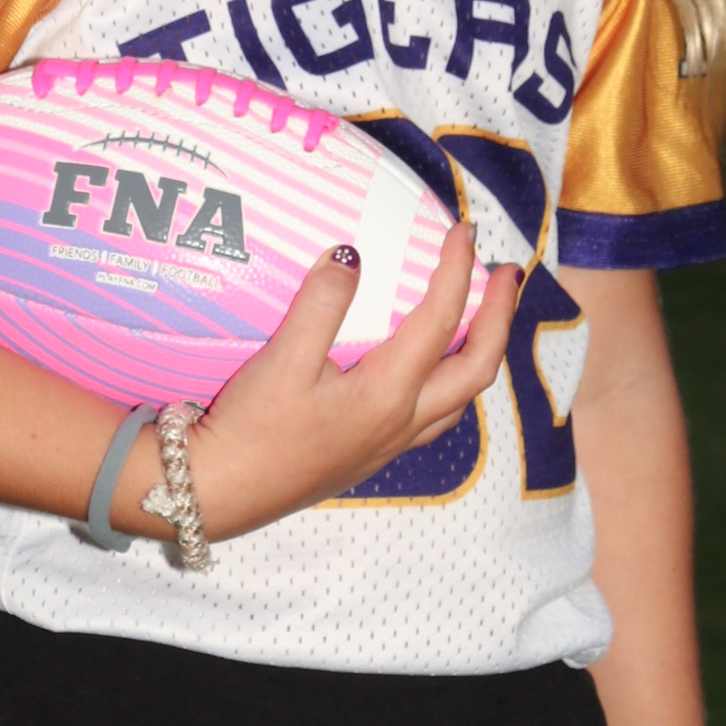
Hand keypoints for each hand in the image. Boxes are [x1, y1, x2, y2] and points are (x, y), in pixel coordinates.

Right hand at [182, 224, 519, 537]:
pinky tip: (426, 369)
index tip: (464, 231)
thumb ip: (321, 304)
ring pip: (460, 399)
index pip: (440, 321)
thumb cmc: (249, 429)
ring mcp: (388, 445)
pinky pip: (433, 416)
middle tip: (506, 274)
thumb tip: (351, 255)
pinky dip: (448, 381)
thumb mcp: (282, 360)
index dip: (457, 270)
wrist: (219, 494)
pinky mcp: (369, 456)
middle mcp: (401, 423)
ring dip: (479, 352)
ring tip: (480, 318)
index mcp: (387, 394)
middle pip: (477, 367)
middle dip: (500, 318)